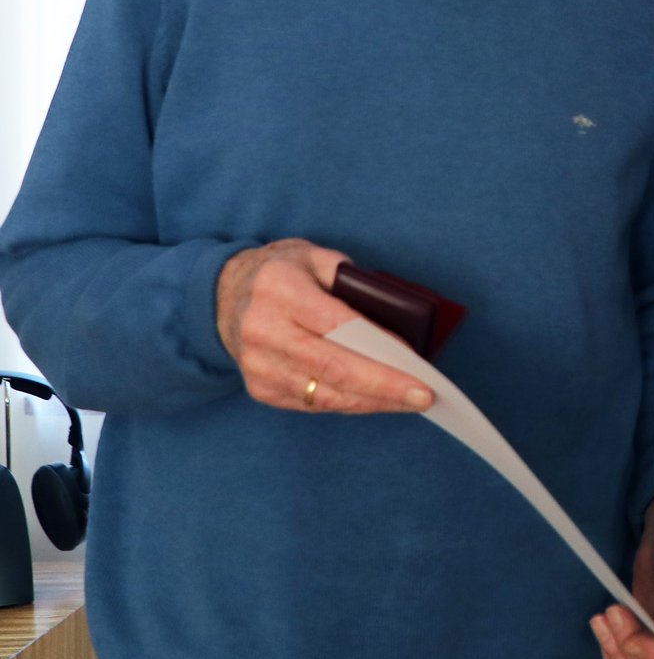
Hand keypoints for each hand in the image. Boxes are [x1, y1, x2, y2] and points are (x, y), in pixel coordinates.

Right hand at [215, 239, 433, 413]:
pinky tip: (377, 400)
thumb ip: (351, 279)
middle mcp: (263, 331)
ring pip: (324, 394)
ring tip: (410, 401)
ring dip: (372, 402)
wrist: (222, 294)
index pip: (338, 327)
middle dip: (384, 387)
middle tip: (424, 397)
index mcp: (280, 290)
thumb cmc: (283, 273)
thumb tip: (396, 317)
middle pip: (333, 369)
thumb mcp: (314, 256)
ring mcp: (257, 365)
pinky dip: (349, 403)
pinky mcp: (259, 388)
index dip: (378, 349)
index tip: (416, 363)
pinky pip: (312, 403)